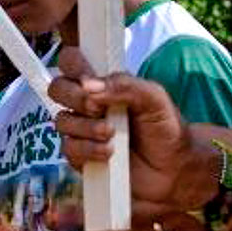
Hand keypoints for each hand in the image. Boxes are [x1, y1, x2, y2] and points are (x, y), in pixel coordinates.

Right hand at [50, 49, 206, 220]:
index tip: (89, 78)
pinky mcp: (81, 156)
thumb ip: (125, 84)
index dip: (73, 64)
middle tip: (98, 108)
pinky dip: (88, 150)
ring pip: (62, 121)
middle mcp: (88, 103)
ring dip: (86, 127)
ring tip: (111, 134)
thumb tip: (89, 85)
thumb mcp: (154, 98)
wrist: (173, 170)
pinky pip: (69, 149)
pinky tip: (108, 152)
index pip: (72, 60)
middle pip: (57, 88)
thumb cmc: (165, 129)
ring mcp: (82, 130)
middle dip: (75, 97)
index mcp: (103, 82)